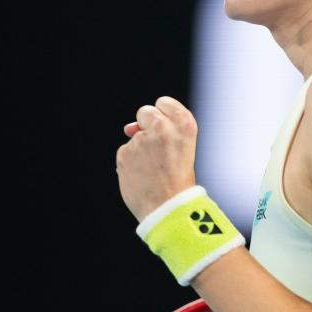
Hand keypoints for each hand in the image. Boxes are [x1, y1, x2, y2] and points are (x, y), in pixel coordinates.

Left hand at [116, 96, 198, 222]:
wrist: (169, 209)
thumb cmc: (179, 180)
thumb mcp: (184, 148)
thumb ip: (163, 130)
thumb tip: (128, 128)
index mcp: (185, 125)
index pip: (165, 102)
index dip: (163, 115)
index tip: (166, 130)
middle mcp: (163, 127)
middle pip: (145, 112)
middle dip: (146, 125)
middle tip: (158, 150)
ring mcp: (142, 140)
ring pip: (134, 136)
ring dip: (140, 149)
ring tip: (153, 169)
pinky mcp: (125, 153)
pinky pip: (125, 152)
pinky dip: (131, 162)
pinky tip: (142, 176)